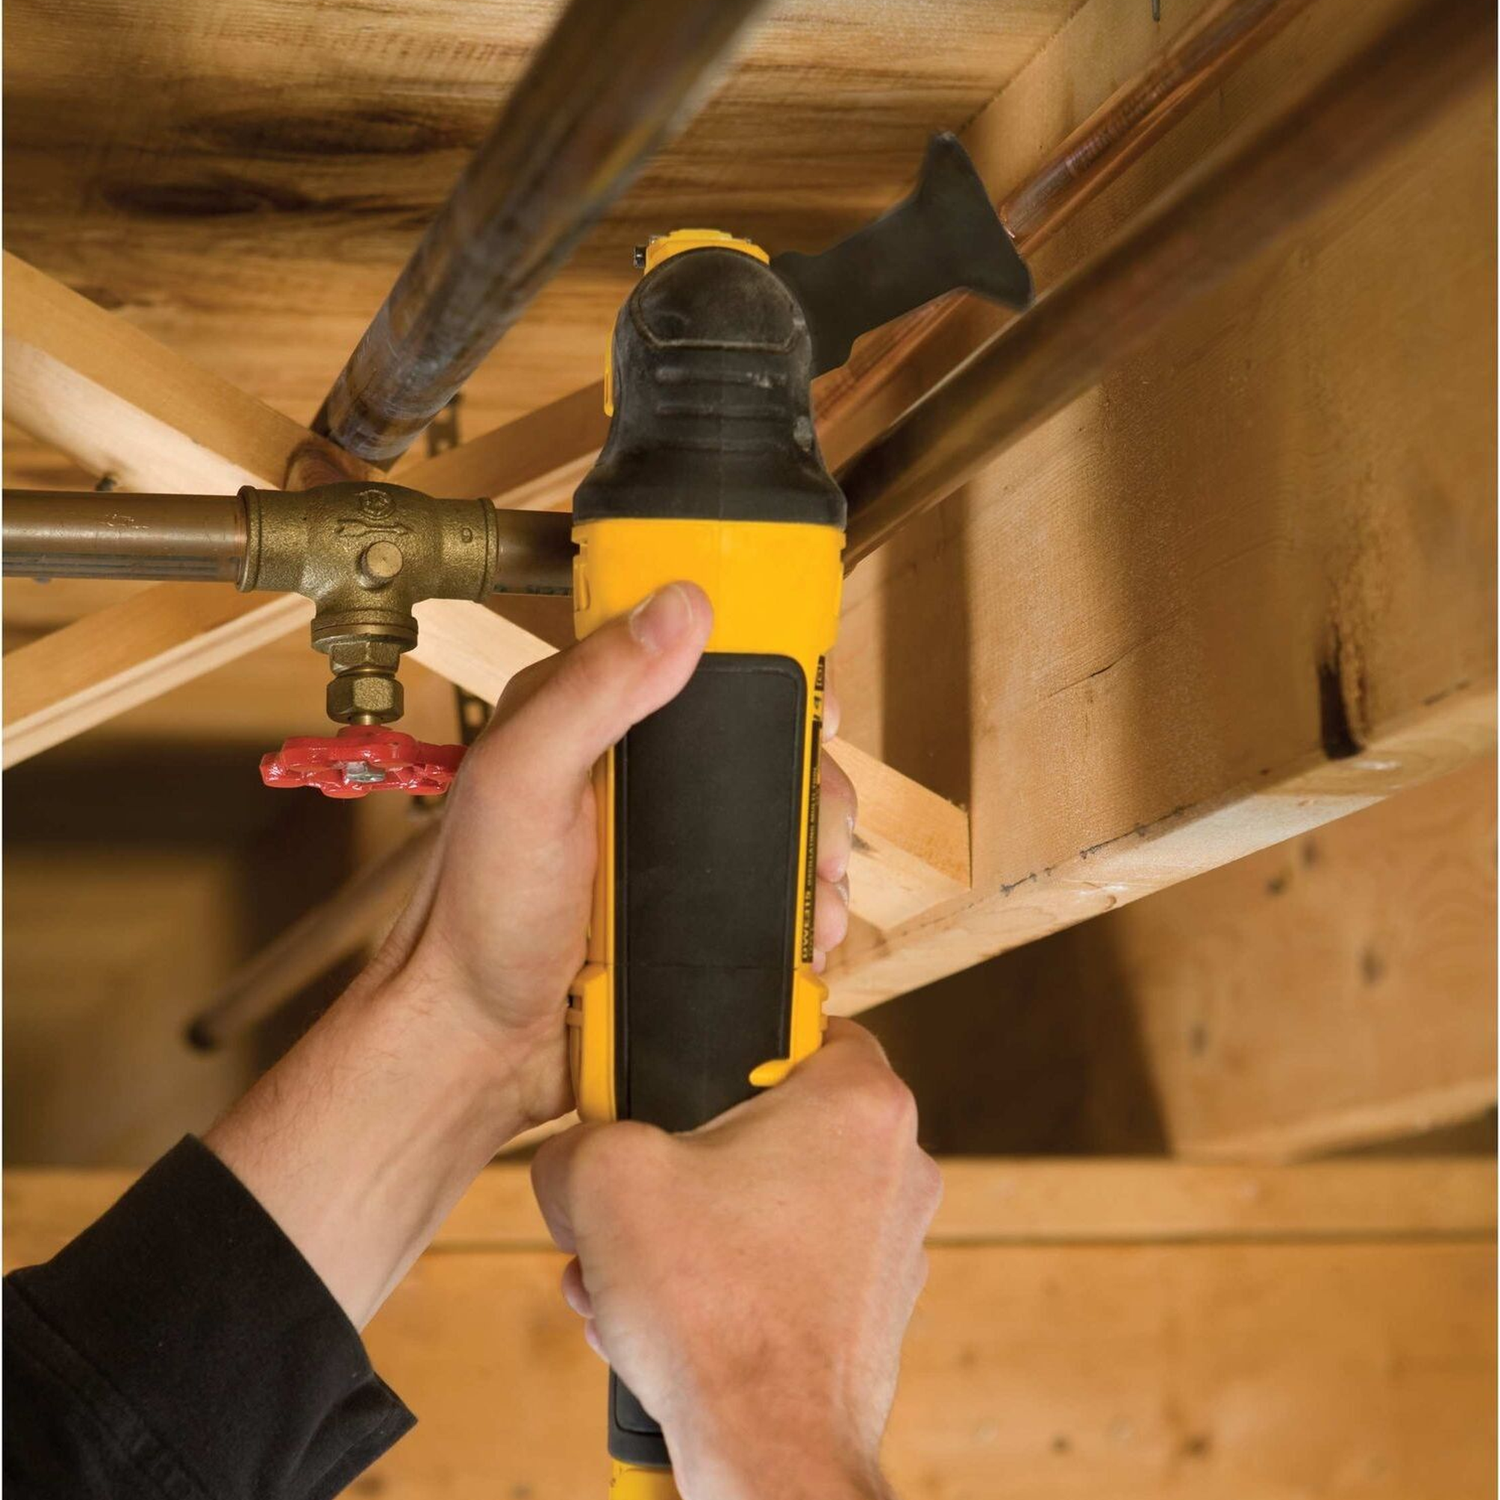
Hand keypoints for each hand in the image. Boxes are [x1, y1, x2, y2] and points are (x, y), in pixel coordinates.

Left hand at [371, 581, 859, 1126]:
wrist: (479, 1046)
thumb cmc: (475, 921)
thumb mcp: (523, 785)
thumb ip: (592, 693)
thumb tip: (679, 608)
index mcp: (588, 713)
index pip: (693, 652)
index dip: (765, 661)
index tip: (812, 695)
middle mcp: (634, 768)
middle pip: (757, 740)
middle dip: (810, 779)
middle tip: (823, 823)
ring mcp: (666, 839)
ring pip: (775, 815)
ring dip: (816, 850)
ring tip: (820, 896)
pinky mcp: (687, 899)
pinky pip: (765, 883)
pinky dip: (799, 902)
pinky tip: (805, 929)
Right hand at [531, 1020, 940, 1499]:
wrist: (765, 1454)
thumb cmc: (714, 1313)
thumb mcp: (604, 1178)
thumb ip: (581, 1135)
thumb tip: (576, 1155)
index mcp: (860, 1102)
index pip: (803, 1024)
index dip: (729, 1043)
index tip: (684, 1078)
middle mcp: (898, 1164)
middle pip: (772, 1125)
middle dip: (687, 1164)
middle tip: (636, 1197)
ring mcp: (894, 1242)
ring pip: (772, 1202)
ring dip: (694, 1230)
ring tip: (632, 1276)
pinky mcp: (873, 1308)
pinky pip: (788, 1263)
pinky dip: (729, 1279)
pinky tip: (667, 1318)